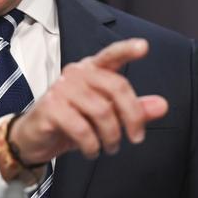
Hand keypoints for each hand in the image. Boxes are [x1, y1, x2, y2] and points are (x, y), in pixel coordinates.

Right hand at [8, 38, 167, 163]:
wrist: (35, 137)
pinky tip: (92, 150)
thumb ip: (133, 109)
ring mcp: (61, 88)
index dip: (127, 50)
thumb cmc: (72, 121)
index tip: (144, 47)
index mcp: (91, 70)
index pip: (111, 55)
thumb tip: (162, 105)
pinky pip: (82, 128)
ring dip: (112, 136)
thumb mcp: (106, 115)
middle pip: (116, 86)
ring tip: (111, 147)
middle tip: (136, 138)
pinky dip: (92, 145)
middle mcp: (76, 73)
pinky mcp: (51, 107)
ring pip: (102, 111)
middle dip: (132, 116)